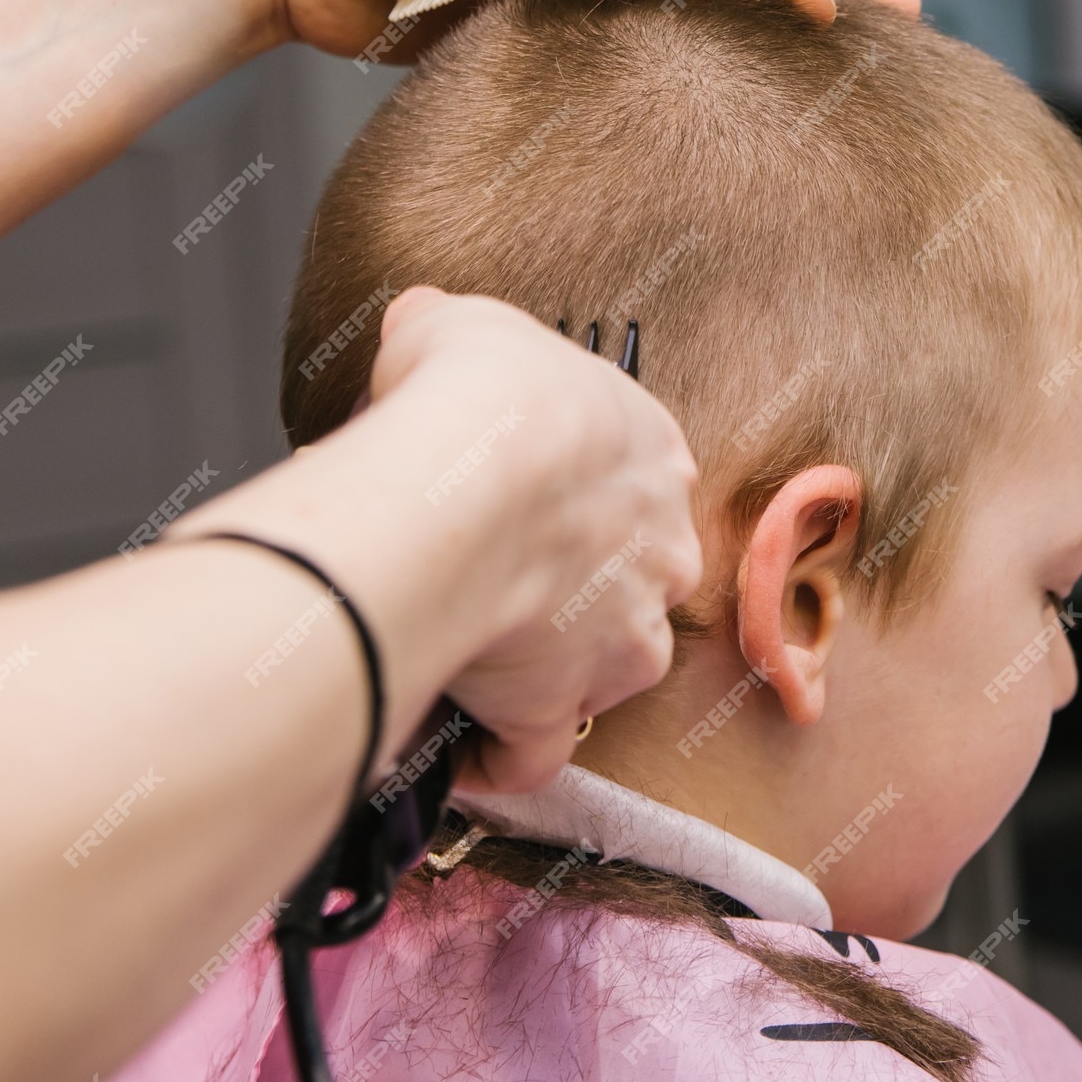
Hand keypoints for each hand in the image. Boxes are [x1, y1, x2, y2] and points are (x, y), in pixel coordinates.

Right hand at [177, 288, 701, 794]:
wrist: (472, 468)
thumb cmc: (477, 393)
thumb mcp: (460, 325)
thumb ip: (451, 333)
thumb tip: (421, 323)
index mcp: (650, 453)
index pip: (625, 485)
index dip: (569, 500)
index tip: (518, 509)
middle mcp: (661, 546)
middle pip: (622, 580)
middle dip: (567, 590)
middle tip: (488, 586)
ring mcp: (625, 632)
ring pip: (596, 667)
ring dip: (541, 671)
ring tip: (468, 662)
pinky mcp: (570, 700)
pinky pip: (538, 751)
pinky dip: (499, 758)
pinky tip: (456, 748)